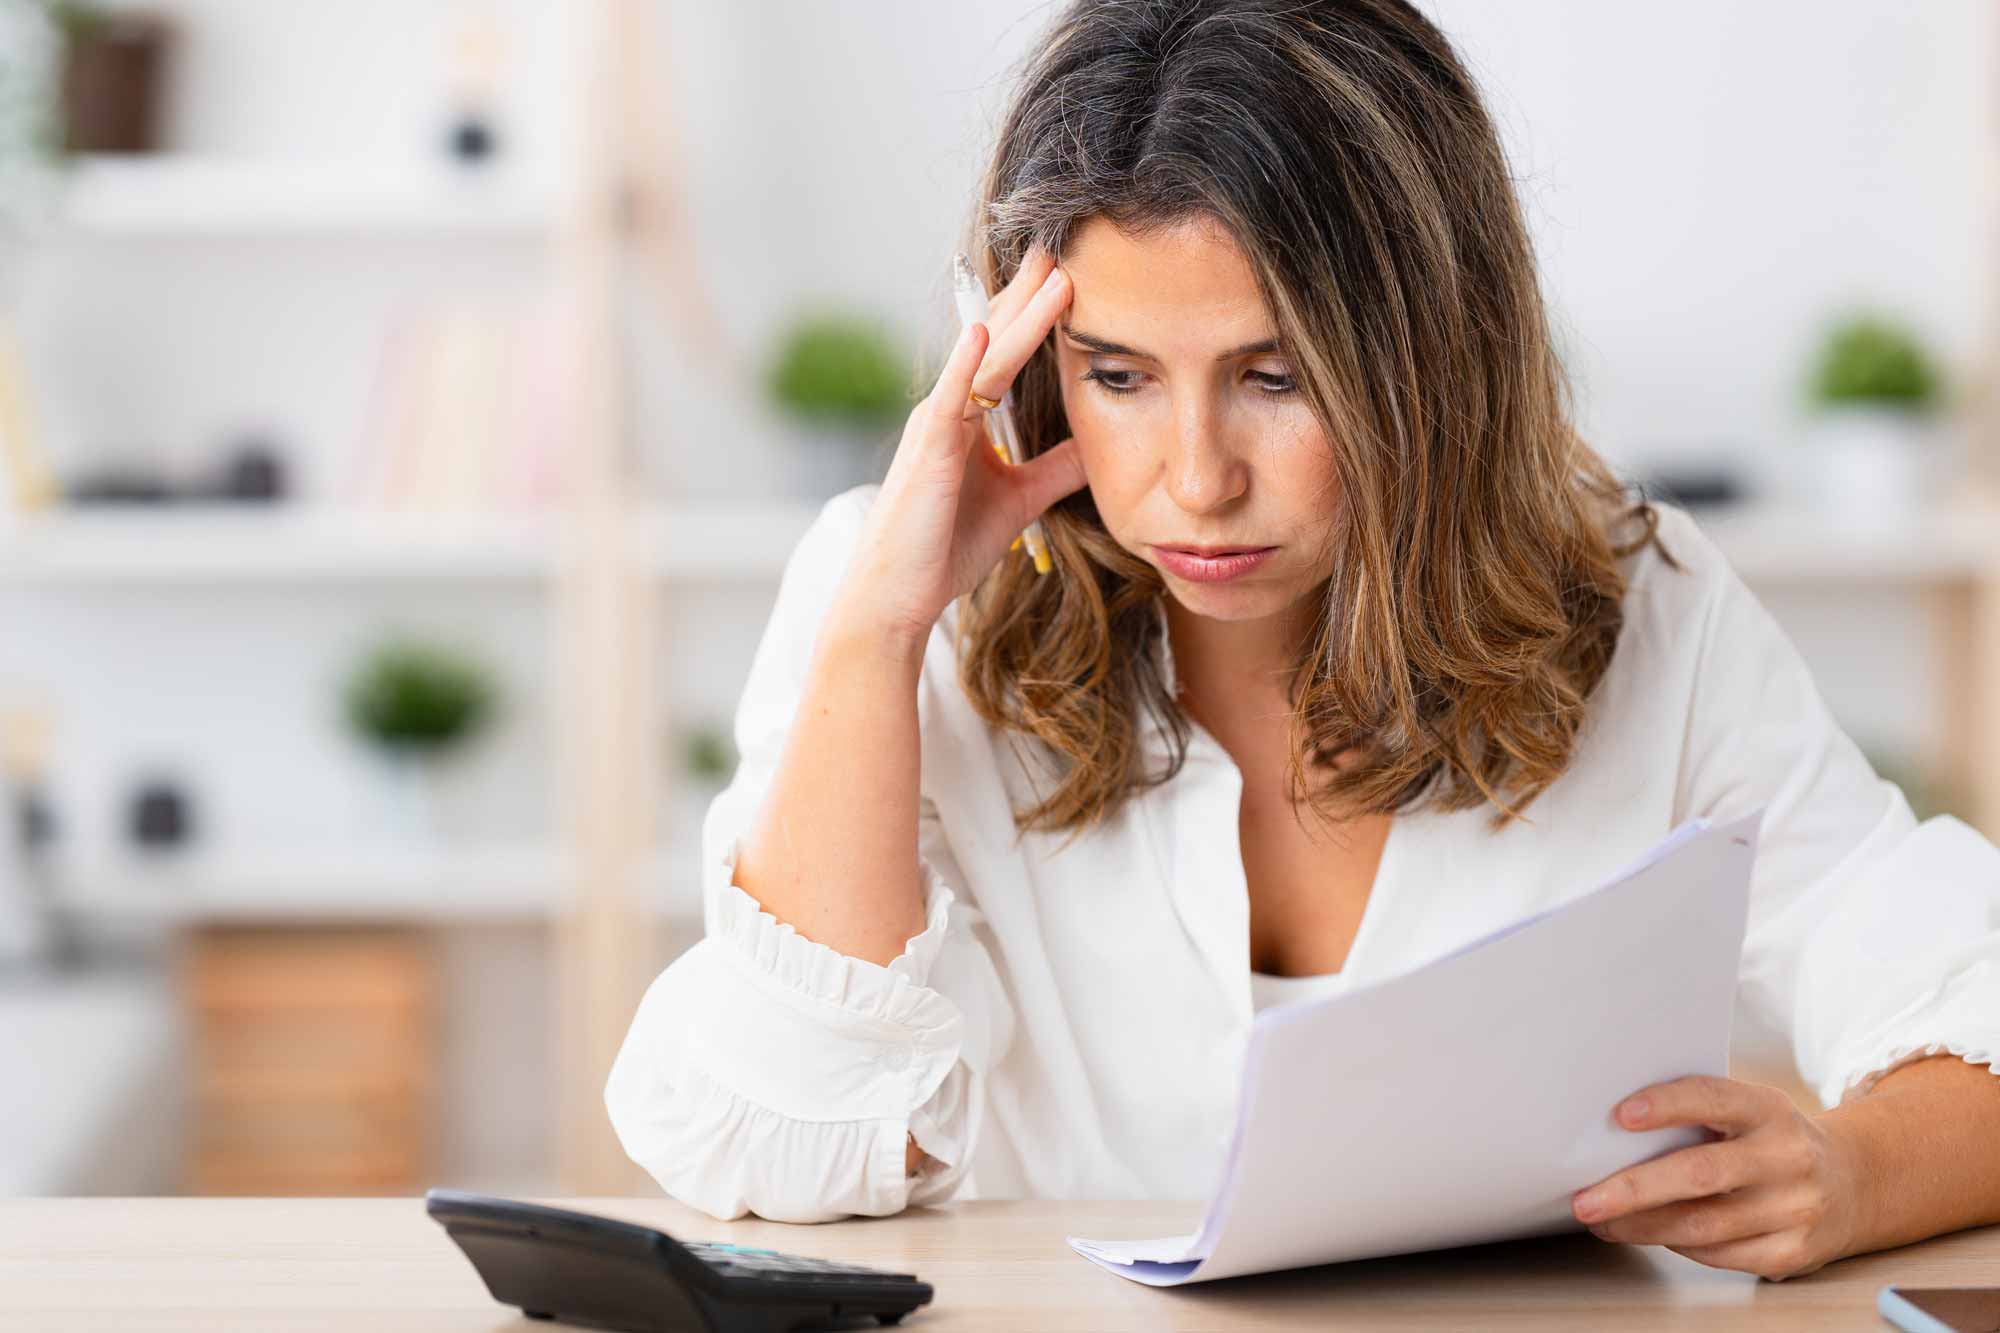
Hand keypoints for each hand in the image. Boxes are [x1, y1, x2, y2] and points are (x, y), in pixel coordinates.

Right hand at [840, 247, 1087, 652]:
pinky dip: (966, 365)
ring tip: (1053, 274)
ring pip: (985, 358)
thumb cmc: (943, 549)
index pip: (1007, 352)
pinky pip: (950, 399)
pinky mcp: (927, 451)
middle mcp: (948, 410)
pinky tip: (983, 332)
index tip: (1067, 273)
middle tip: (1061, 244)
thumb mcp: (1017, 500)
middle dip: (1029, 292)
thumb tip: (1093, 445)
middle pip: (996, 337)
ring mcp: (935, 425)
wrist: (897, 595)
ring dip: (1021, 316)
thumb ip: (1051, 469)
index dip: (1036, 313)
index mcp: (967, 418)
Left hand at [1569, 1075, 1865, 1279]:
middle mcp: (1787, 1157)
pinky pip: (1720, 1255)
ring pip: (1703, 1226)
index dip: (1667, 1105)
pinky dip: (1676, 1245)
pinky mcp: (1793, 1251)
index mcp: (1769, 1109)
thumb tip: (1612, 1130)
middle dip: (1633, 1189)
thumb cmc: (1771, 1140)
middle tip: (1586, 1199)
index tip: (1621, 1115)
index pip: (1713, 1099)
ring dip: (1642, 1226)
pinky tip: (1649, 1233)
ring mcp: (1795, 1209)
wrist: (1851, 1182)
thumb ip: (1698, 1113)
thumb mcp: (1749, 1110)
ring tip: (1602, 1220)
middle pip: (1700, 1175)